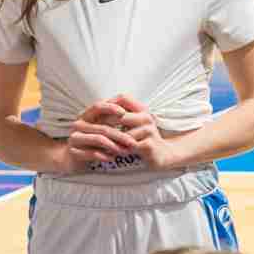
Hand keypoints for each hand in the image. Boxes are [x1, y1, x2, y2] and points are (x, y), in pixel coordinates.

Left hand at [64, 95, 179, 171]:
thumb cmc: (144, 138)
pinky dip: (118, 149)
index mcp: (142, 109)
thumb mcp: (135, 123)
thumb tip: (98, 109)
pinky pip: (128, 147)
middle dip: (104, 123)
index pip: (123, 98)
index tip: (95, 112)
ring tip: (97, 142)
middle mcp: (147, 117)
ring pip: (123, 133)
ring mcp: (149, 131)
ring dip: (110, 139)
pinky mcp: (149, 145)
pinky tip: (109, 152)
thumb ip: (121, 115)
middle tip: (91, 129)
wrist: (162, 154)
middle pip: (120, 115)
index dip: (109, 103)